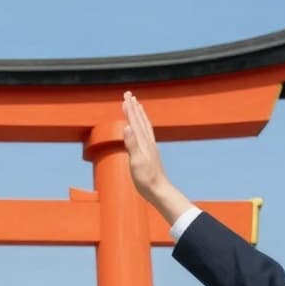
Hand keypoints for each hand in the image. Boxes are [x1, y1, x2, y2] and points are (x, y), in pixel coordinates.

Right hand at [121, 92, 194, 223]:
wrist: (159, 190)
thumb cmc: (146, 179)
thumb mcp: (136, 162)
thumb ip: (132, 144)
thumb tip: (127, 127)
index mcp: (142, 142)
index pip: (134, 122)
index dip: (129, 109)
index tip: (125, 97)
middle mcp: (147, 142)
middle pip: (140, 120)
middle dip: (134, 107)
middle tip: (129, 95)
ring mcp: (150, 147)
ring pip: (144, 125)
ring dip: (139, 114)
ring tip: (137, 106)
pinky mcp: (150, 153)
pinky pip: (147, 134)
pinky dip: (143, 126)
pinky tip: (142, 128)